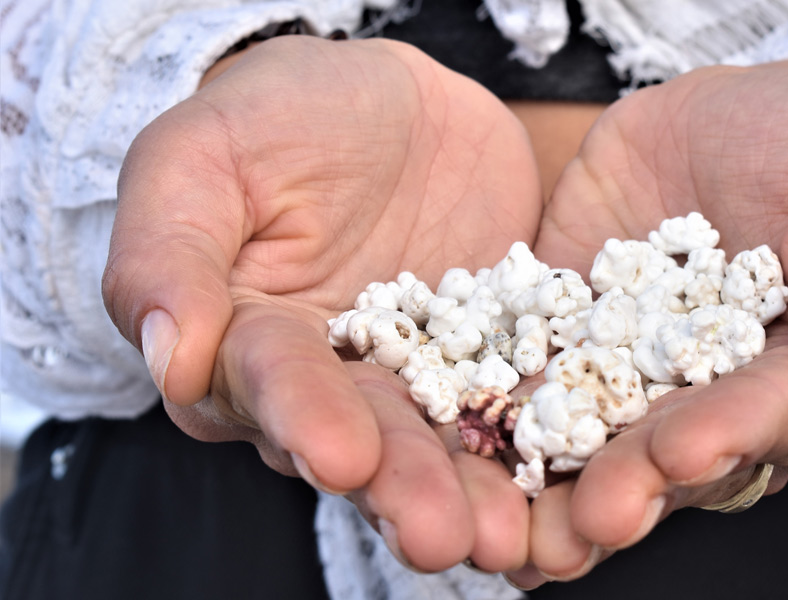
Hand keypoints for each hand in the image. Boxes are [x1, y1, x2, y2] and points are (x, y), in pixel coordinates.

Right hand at [102, 36, 538, 571]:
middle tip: (442, 534)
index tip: (341, 454)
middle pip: (364, 441)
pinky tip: (568, 483)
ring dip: (472, 495)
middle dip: (401, 488)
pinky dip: (540, 445)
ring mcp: (415, 380)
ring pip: (441, 445)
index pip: (270, 386)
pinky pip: (516, 405)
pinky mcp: (489, 364)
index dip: (304, 419)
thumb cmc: (282, 115)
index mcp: (246, 344)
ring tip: (507, 537)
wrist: (398, 103)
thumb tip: (167, 356)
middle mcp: (329, 383)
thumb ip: (171, 250)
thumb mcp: (205, 154)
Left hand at [512, 42, 787, 584]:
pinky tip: (462, 456)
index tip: (686, 448)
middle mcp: (732, 411)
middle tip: (588, 520)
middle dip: (634, 488)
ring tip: (516, 531)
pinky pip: (534, 393)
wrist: (729, 120)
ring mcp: (646, 392)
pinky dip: (499, 423)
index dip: (736, 433)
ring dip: (557, 496)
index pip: (784, 418)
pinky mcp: (575, 357)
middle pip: (684, 459)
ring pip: (603, 451)